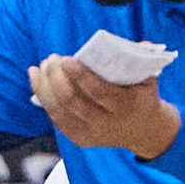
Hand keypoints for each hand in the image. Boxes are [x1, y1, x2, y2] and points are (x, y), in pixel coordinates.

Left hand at [27, 55, 180, 157]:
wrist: (143, 130)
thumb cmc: (141, 96)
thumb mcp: (148, 80)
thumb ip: (143, 61)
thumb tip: (141, 45)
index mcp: (125, 107)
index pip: (99, 92)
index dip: (80, 76)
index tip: (66, 60)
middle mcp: (107, 124)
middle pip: (74, 102)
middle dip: (57, 79)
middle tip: (51, 59)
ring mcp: (91, 133)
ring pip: (60, 110)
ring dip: (45, 86)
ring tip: (41, 66)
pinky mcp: (79, 138)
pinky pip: (56, 117)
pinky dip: (43, 97)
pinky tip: (36, 78)